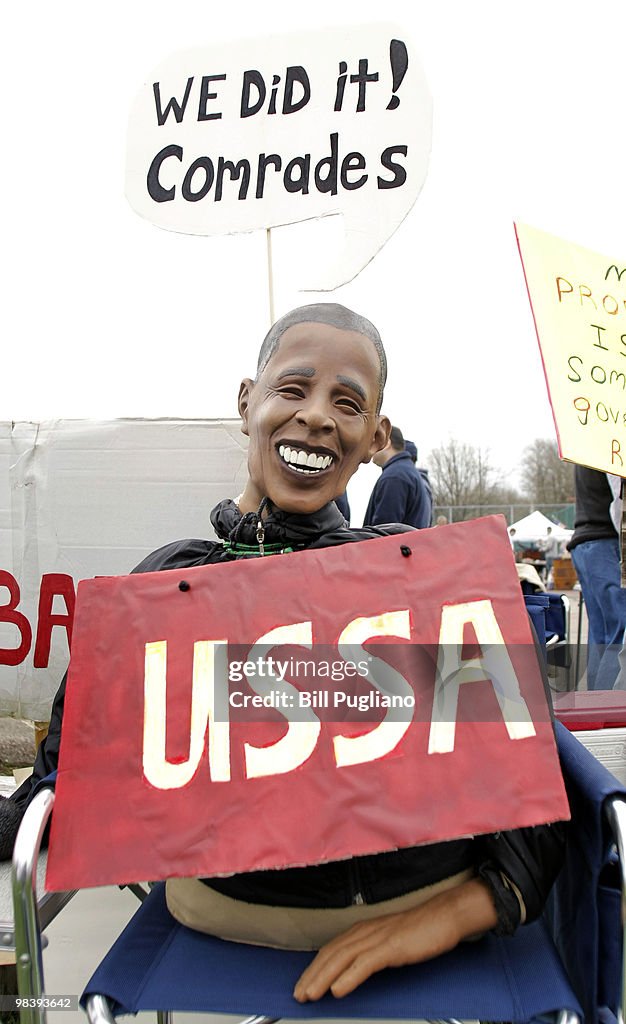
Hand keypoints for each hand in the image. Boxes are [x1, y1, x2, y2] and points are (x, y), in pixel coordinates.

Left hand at [293, 878, 497, 1001]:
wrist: (444, 917)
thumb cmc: (420, 930)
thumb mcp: (388, 942)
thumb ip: (370, 953)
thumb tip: (353, 971)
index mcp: (363, 930)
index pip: (331, 950)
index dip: (314, 968)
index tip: (302, 984)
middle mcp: (365, 932)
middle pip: (330, 954)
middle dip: (311, 976)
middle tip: (298, 995)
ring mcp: (377, 938)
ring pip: (342, 959)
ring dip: (322, 978)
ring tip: (310, 995)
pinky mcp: (391, 947)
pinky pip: (365, 964)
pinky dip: (349, 978)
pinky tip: (338, 990)